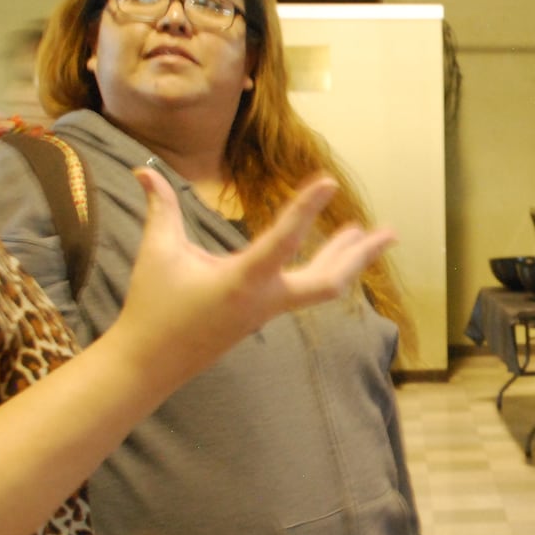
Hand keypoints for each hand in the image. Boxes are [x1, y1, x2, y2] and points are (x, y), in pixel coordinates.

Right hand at [115, 170, 395, 380]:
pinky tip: (331, 254)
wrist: (150, 365)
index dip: (306, 209)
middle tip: (391, 232)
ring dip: (347, 260)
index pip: (282, 240)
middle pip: (328, 280)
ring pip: (321, 287)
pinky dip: (323, 269)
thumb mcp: (157, 253)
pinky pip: (303, 291)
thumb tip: (143, 169)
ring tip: (370, 234)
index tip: (329, 181)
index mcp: (242, 282)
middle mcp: (265, 299)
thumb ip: (161, 209)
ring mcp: (268, 310)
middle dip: (360, 255)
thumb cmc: (153, 308)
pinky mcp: (263, 315)